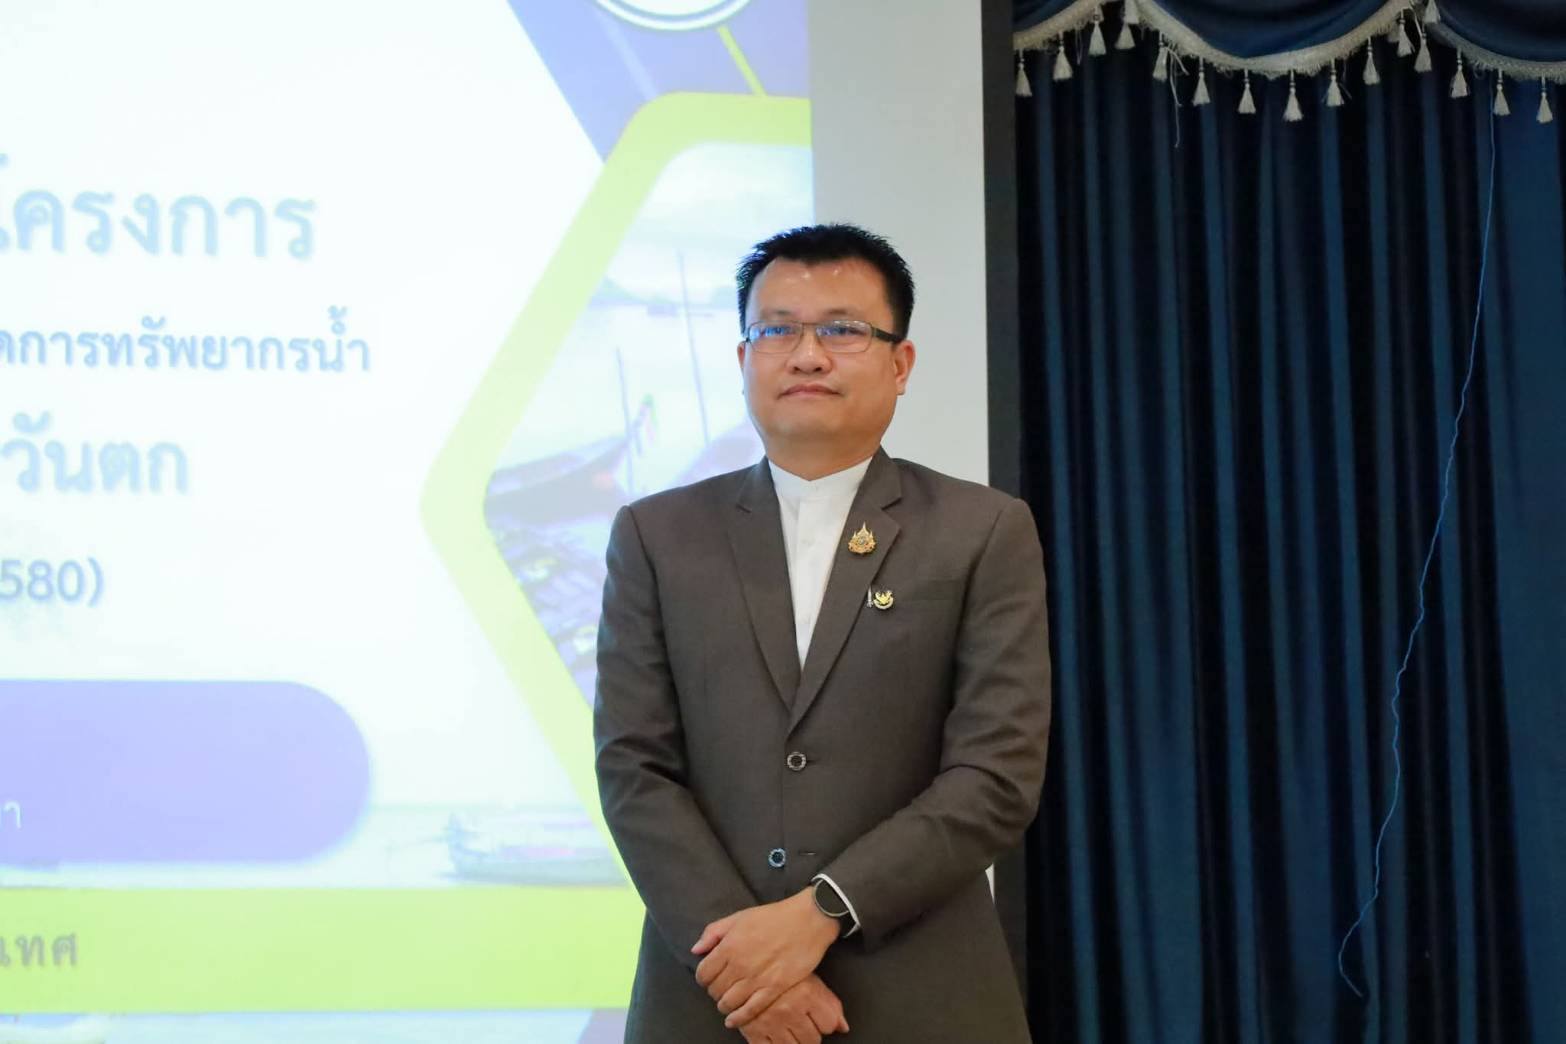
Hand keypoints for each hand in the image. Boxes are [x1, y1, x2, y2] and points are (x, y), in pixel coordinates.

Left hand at [692, 888, 839, 1027]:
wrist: (807, 920)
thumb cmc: (773, 916)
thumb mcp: (739, 917)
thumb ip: (713, 932)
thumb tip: (696, 950)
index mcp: (729, 946)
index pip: (703, 973)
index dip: (703, 978)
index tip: (708, 978)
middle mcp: (739, 965)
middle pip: (715, 990)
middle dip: (714, 991)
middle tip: (721, 989)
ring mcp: (757, 978)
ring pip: (729, 1003)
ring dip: (724, 1005)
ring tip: (728, 1002)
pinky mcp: (774, 988)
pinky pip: (750, 1010)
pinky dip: (738, 1018)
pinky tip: (733, 1020)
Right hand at [737, 974, 849, 1043]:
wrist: (745, 963)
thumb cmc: (779, 968)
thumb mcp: (808, 978)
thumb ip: (829, 1003)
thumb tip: (843, 1026)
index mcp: (806, 994)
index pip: (828, 1024)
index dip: (824, 1022)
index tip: (818, 1018)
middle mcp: (789, 1010)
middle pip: (812, 1040)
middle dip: (809, 1032)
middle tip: (801, 1021)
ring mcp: (771, 1023)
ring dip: (793, 1040)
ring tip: (787, 1025)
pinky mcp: (753, 1032)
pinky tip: (774, 1034)